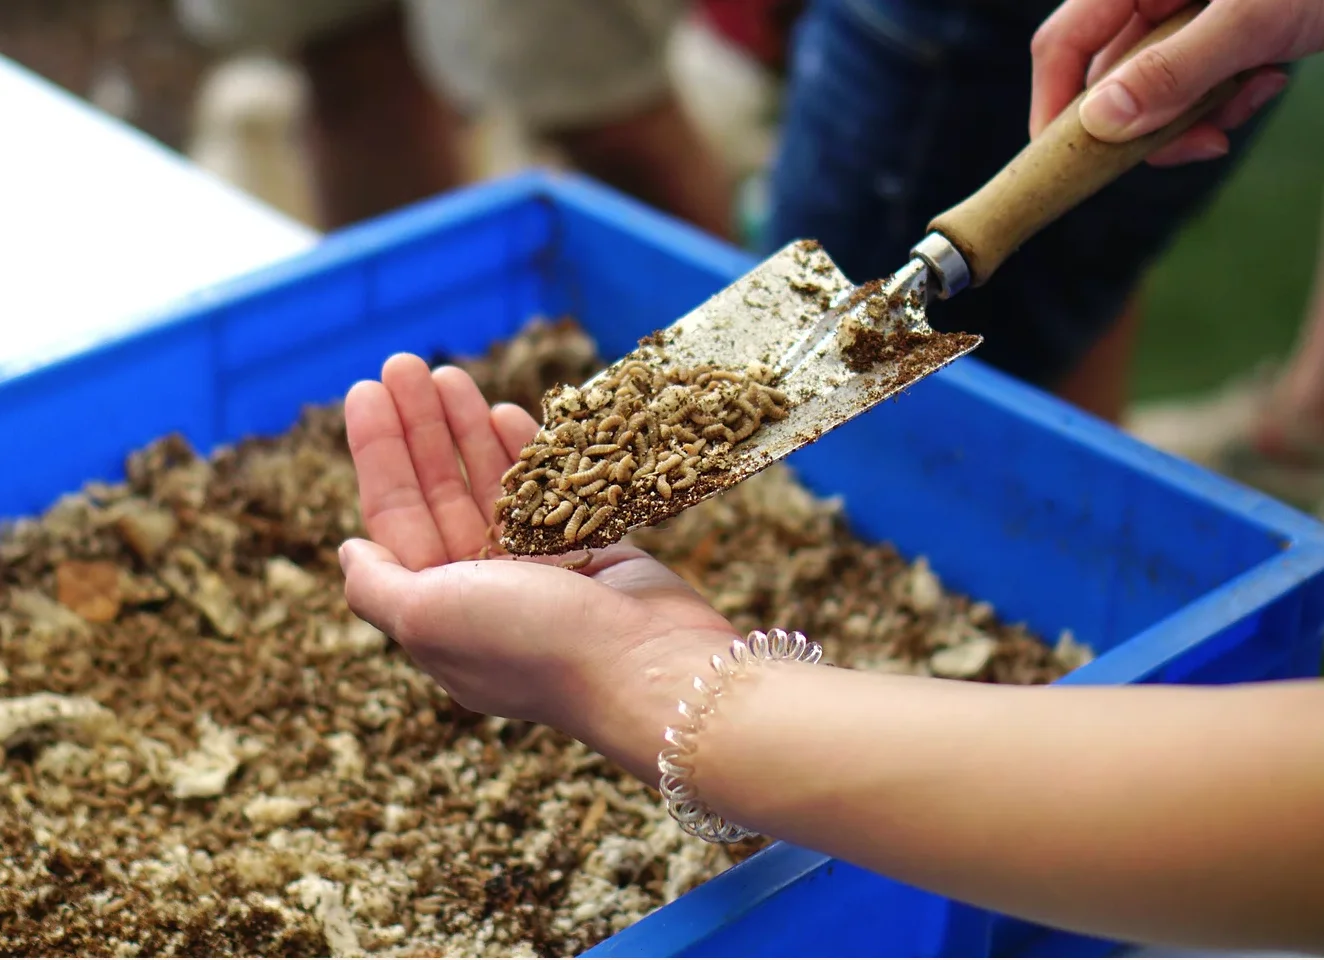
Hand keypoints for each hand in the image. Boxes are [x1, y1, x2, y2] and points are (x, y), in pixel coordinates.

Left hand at [337, 353, 735, 781]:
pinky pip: (546, 489)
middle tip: (404, 363)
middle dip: (418, 427)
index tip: (367, 391)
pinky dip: (524, 451)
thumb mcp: (427, 619)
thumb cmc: (532, 643)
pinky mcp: (590, 550)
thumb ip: (377, 586)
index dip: (378, 452)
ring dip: (465, 427)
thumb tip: (348, 550)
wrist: (645, 666)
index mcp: (437, 609)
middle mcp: (483, 590)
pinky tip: (502, 411)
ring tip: (450, 374)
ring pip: (490, 483)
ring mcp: (537, 569)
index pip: (394, 517)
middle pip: (438, 492)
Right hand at [1029, 0, 1321, 165]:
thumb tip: (1099, 123)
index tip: (1069, 162)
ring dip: (1199, 114)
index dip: (1054, 105)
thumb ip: (1174, 69)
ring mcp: (1194, 11)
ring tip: (1251, 98)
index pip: (1065, 45)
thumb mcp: (1255, 16)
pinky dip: (1231, 96)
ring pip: (1160, 88)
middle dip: (1152, 121)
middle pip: (1113, 76)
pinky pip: (1202, 81)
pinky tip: (1271, 79)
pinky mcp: (1229, 29)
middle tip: (1198, 144)